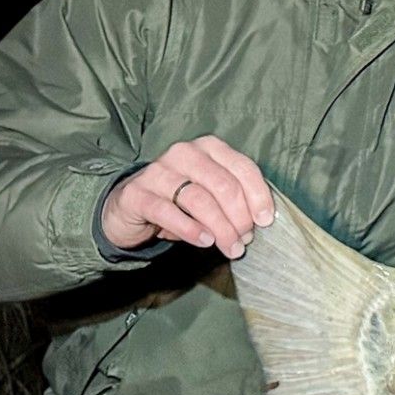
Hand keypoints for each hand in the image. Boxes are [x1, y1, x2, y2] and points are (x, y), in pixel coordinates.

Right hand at [99, 135, 273, 258]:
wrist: (130, 205)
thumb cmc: (179, 199)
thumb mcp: (210, 193)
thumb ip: (234, 198)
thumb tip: (261, 220)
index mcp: (208, 148)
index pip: (242, 167)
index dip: (258, 195)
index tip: (265, 221)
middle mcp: (184, 153)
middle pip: (223, 185)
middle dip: (239, 217)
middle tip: (244, 240)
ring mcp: (158, 171)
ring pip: (198, 199)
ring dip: (220, 228)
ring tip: (230, 247)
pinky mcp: (137, 193)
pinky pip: (168, 211)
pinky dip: (191, 229)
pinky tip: (204, 241)